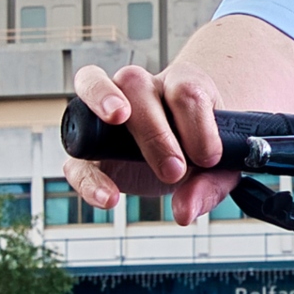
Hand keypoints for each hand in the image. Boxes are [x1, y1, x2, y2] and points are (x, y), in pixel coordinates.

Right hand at [63, 64, 241, 224]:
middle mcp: (142, 88)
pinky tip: (109, 197)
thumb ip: (207, 186)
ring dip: (100, 96)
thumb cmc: (204, 148)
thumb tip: (184, 211)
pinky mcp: (90, 150)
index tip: (209, 158)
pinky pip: (76, 156)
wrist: (192, 148)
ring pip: (90, 81)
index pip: (185, 91)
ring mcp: (108, 113)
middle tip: (174, 169)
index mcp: (180, 85)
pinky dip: (87, 178)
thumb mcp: (218, 169)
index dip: (199, 126)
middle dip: (154, 130)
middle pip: (136, 84)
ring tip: (117, 117)